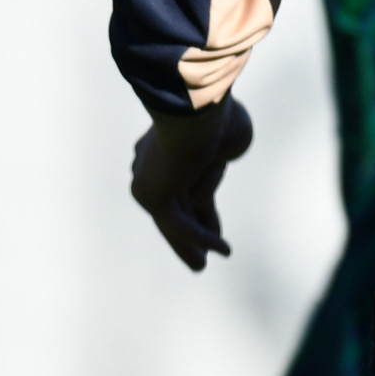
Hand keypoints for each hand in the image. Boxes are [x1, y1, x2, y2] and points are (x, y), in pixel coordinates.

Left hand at [130, 96, 255, 269]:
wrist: (198, 109)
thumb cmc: (217, 117)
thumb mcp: (225, 146)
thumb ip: (212, 173)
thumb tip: (198, 198)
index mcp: (163, 146)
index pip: (181, 187)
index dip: (199, 211)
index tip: (214, 230)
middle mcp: (149, 164)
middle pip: (172, 210)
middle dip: (187, 235)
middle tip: (200, 259)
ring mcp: (149, 182)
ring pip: (171, 223)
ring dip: (188, 246)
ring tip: (202, 266)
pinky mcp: (154, 198)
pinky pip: (180, 225)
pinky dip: (202, 239)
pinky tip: (224, 250)